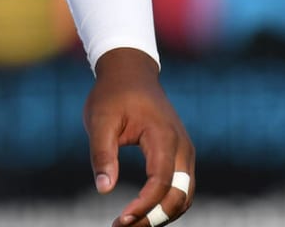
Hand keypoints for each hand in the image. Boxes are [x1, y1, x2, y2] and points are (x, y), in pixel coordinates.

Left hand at [85, 47, 193, 225]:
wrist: (131, 72)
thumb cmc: (112, 94)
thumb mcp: (99, 120)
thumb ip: (102, 154)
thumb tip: (104, 190)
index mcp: (164, 137)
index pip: (161, 182)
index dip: (144, 206)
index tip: (122, 219)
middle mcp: (182, 147)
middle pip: (180, 196)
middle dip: (155, 217)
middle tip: (123, 226)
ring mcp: (185, 152)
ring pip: (184, 196)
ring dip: (162, 214)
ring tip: (130, 223)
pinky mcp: (181, 155)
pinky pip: (181, 187)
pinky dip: (166, 204)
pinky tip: (142, 211)